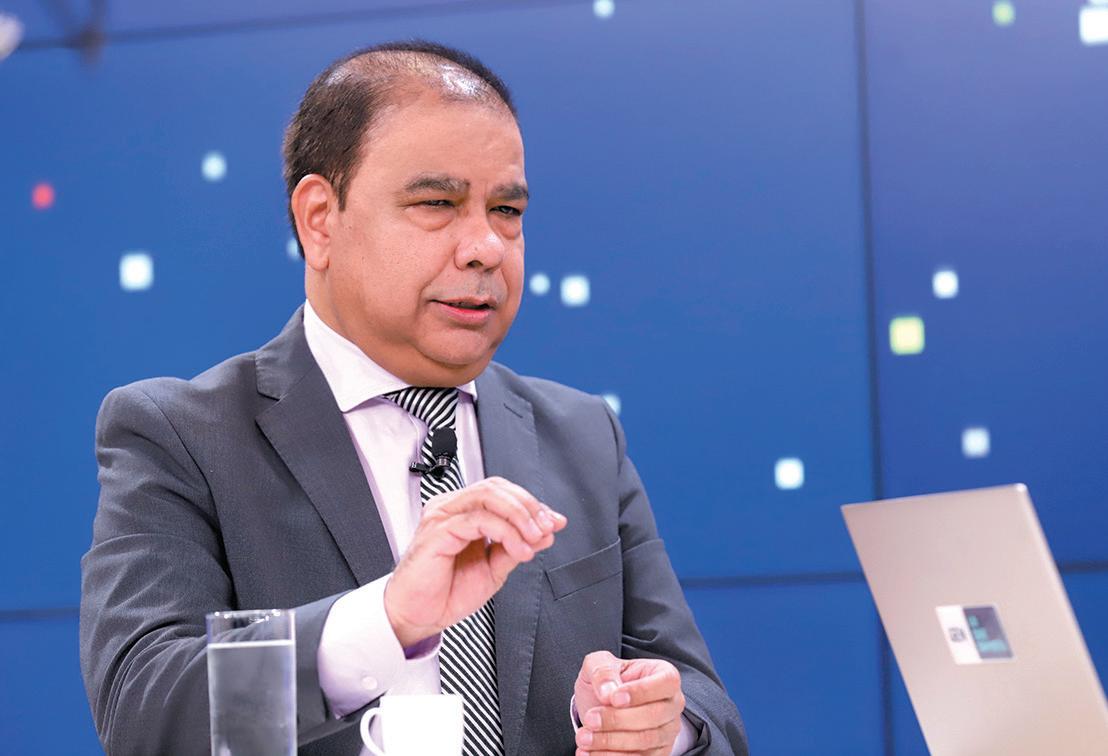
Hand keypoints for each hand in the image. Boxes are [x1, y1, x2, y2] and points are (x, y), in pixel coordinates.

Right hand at [384, 476, 565, 645]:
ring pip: (489, 496)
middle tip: (546, 528)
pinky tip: (518, 549)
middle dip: (529, 506)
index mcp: (464, 513)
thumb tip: (544, 533)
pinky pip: (478, 519)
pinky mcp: (438, 530)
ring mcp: (443, 516)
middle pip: (497, 487)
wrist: (417, 617)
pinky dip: (505, 532)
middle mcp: (452, 509)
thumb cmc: (445, 593)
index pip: (503, 493)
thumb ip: (516, 548)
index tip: (555, 522)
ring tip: (535, 538)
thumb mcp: (493, 569)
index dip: (532, 504)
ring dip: (519, 515)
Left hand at [574, 651, 685, 755]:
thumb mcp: (599, 663)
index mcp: (664, 674)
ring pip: (645, 742)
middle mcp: (672, 704)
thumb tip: (608, 692)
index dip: (641, 691)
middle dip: (618, 720)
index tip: (614, 698)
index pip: (665, 682)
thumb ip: (603, 671)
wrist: (601, 705)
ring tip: (584, 738)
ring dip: (611, 742)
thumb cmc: (607, 681)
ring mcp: (667, 732)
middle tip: (590, 719)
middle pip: (654, 716)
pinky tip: (589, 753)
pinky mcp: (657, 754)